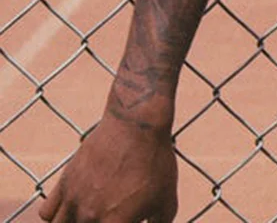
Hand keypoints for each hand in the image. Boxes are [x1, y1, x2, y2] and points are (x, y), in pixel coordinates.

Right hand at [39, 112, 177, 222]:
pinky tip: (71, 211)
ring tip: (86, 219)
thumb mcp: (167, 197)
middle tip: (105, 218)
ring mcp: (73, 199)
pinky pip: (48, 212)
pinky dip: (56, 216)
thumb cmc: (155, 160)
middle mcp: (89, 216)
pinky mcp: (65, 182)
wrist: (137, 123)